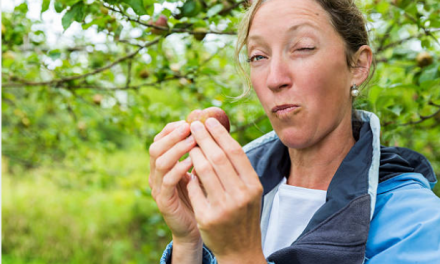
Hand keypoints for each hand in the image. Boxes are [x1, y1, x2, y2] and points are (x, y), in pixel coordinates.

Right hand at [148, 120, 200, 245]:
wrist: (196, 229)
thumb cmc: (200, 197)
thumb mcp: (200, 171)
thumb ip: (200, 153)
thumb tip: (211, 126)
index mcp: (163, 165)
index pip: (160, 139)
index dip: (172, 128)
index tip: (188, 120)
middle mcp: (156, 175)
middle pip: (156, 147)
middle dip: (173, 135)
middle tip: (189, 126)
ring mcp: (158, 188)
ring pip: (160, 162)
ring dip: (177, 148)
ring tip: (194, 141)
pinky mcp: (164, 202)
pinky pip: (168, 180)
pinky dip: (180, 168)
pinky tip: (194, 161)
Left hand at [187, 118, 265, 263]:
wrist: (240, 249)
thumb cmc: (243, 214)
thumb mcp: (249, 191)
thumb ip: (238, 169)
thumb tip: (220, 137)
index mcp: (253, 185)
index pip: (234, 151)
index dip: (220, 133)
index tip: (208, 121)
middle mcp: (241, 195)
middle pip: (218, 157)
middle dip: (203, 137)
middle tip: (193, 125)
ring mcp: (223, 207)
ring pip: (203, 170)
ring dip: (194, 153)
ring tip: (189, 144)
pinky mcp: (207, 217)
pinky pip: (194, 189)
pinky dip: (190, 177)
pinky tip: (188, 170)